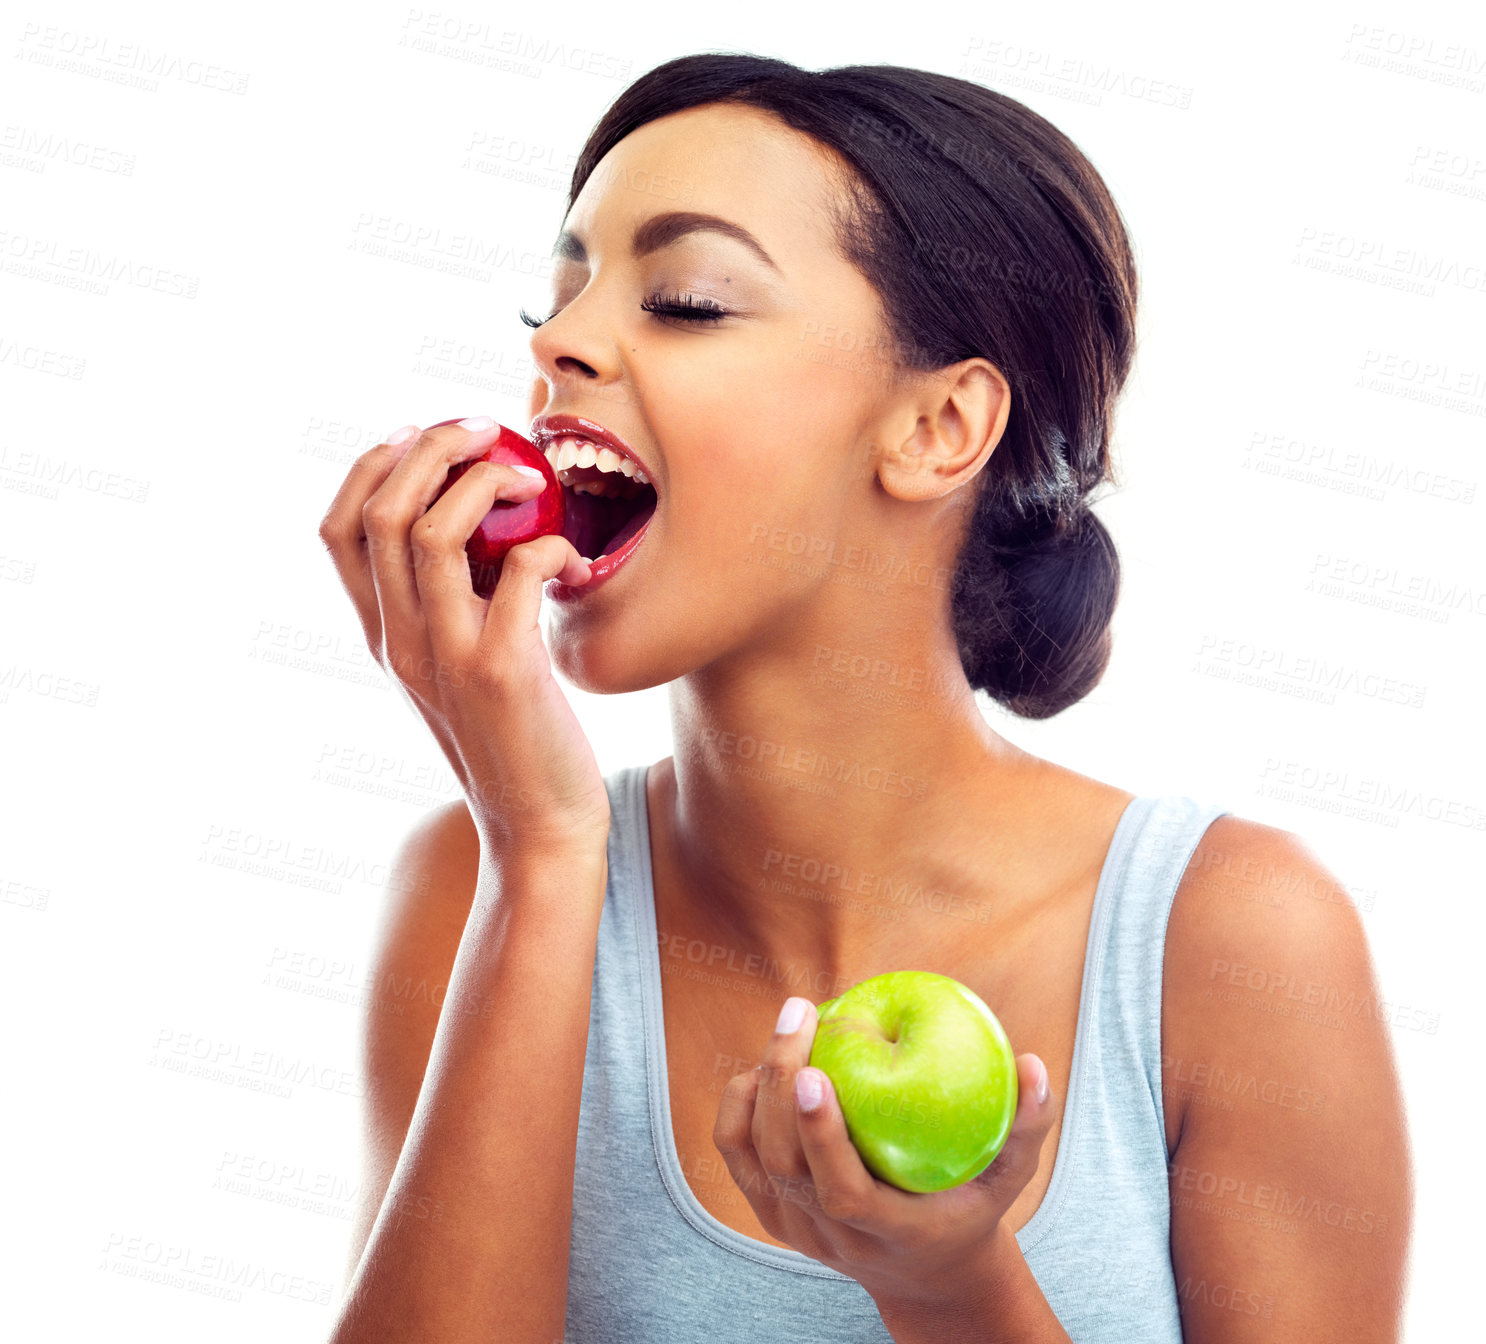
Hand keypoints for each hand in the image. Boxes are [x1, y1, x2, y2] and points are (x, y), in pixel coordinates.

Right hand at [317, 418, 609, 858]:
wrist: (537, 827)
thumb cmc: (510, 738)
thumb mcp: (456, 669)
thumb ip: (448, 608)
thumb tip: (476, 529)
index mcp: (382, 638)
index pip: (336, 529)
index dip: (370, 465)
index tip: (419, 434)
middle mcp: (399, 643)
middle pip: (382, 511)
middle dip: (431, 449)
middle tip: (485, 433)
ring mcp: (447, 656)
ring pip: (434, 531)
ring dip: (485, 482)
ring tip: (529, 481)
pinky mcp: (504, 671)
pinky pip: (517, 571)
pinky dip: (548, 545)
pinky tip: (570, 560)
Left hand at [713, 996, 1055, 1314]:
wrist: (926, 1274)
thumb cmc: (971, 1208)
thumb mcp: (1010, 1177)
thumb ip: (1028, 1125)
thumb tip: (1034, 1065)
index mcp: (888, 1232)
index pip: (841, 1193)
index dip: (820, 1135)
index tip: (815, 1072)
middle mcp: (833, 1237)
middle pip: (784, 1163)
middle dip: (780, 1082)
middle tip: (800, 1013)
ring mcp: (797, 1230)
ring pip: (753, 1158)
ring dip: (759, 1088)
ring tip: (789, 1027)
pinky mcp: (774, 1216)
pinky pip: (737, 1158)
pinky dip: (740, 1108)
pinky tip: (763, 1065)